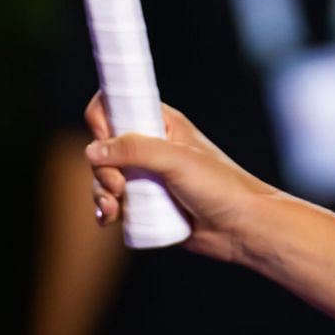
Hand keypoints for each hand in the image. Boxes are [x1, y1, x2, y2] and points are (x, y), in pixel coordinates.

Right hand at [85, 94, 274, 264]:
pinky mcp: (145, 204)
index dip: (103, 121)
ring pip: (105, 177)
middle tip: (119, 187)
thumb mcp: (176, 160)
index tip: (107, 140)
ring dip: (101, 192)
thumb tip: (93, 151)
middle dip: (102, 168)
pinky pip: (113, 203)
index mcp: (161, 123)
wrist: (240, 227)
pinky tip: (109, 219)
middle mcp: (151, 147)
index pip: (117, 106)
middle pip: (104, 147)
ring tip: (115, 209)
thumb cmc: (220, 186)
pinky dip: (106, 210)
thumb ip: (135, 150)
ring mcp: (146, 176)